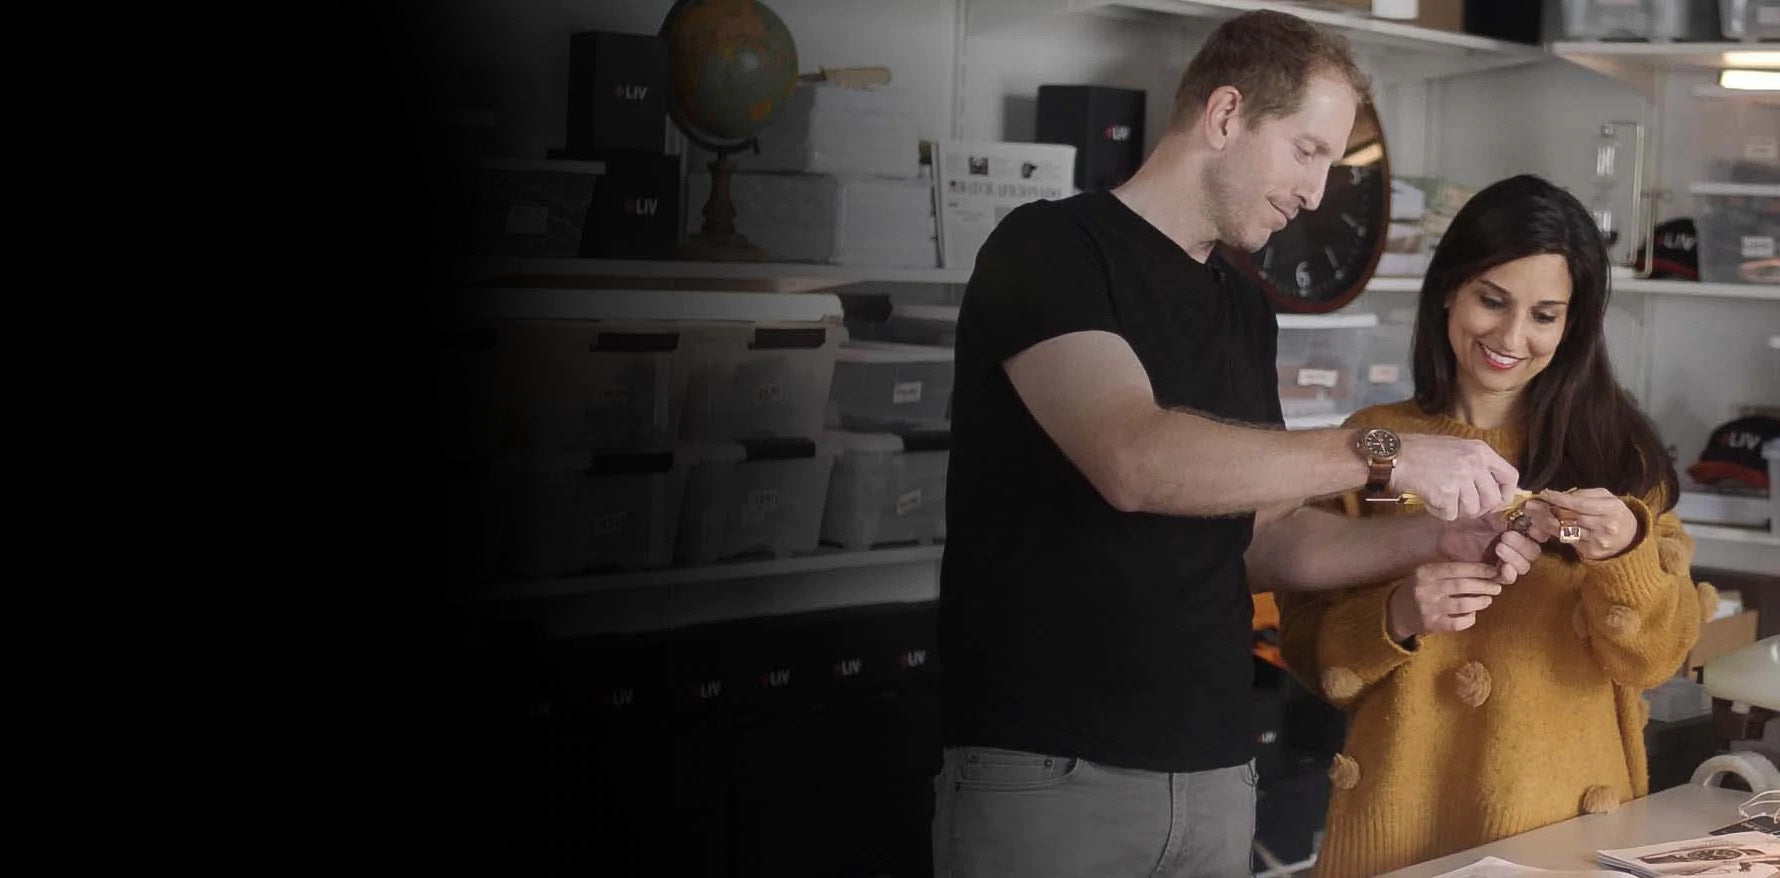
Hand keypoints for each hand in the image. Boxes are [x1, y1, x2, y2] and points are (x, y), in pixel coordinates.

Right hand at [1386, 562, 1504, 639]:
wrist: (1397, 611)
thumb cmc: (1420, 588)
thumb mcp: (1428, 574)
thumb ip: (1449, 571)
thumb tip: (1484, 569)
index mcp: (1425, 572)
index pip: (1456, 569)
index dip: (1478, 570)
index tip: (1494, 571)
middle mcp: (1426, 589)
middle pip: (1462, 586)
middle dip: (1484, 586)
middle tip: (1497, 587)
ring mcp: (1428, 608)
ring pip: (1463, 605)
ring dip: (1480, 602)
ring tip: (1487, 600)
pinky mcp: (1431, 624)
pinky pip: (1458, 623)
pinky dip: (1469, 619)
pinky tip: (1472, 615)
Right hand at [1392, 434, 1519, 521]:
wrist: (1394, 455)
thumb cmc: (1420, 452)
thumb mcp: (1456, 449)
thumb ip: (1477, 465)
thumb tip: (1492, 489)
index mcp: (1480, 450)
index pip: (1511, 476)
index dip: (1505, 494)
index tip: (1495, 501)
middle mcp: (1474, 463)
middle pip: (1493, 499)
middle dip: (1479, 508)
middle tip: (1462, 504)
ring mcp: (1461, 478)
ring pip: (1473, 510)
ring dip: (1456, 510)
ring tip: (1440, 496)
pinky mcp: (1446, 493)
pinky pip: (1451, 514)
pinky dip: (1439, 511)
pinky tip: (1429, 498)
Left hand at [1436, 512, 1546, 584]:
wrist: (1438, 533)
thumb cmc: (1461, 518)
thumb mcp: (1486, 511)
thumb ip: (1507, 512)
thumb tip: (1527, 509)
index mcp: (1515, 529)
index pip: (1537, 534)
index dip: (1540, 532)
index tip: (1534, 527)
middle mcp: (1512, 546)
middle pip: (1532, 552)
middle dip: (1523, 545)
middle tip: (1505, 536)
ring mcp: (1502, 561)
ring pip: (1523, 566)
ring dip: (1516, 557)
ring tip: (1499, 546)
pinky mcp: (1490, 574)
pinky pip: (1507, 578)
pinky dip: (1509, 573)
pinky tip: (1503, 567)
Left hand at [1521, 490, 1639, 560]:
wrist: (1631, 539)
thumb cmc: (1615, 514)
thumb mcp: (1607, 498)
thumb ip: (1585, 494)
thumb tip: (1561, 495)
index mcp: (1611, 510)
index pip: (1579, 504)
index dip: (1559, 499)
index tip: (1545, 494)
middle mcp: (1604, 527)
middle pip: (1569, 518)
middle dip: (1546, 511)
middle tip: (1529, 505)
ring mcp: (1596, 542)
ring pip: (1564, 531)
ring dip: (1544, 523)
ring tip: (1531, 515)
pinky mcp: (1589, 553)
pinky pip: (1566, 541)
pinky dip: (1552, 533)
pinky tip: (1541, 527)